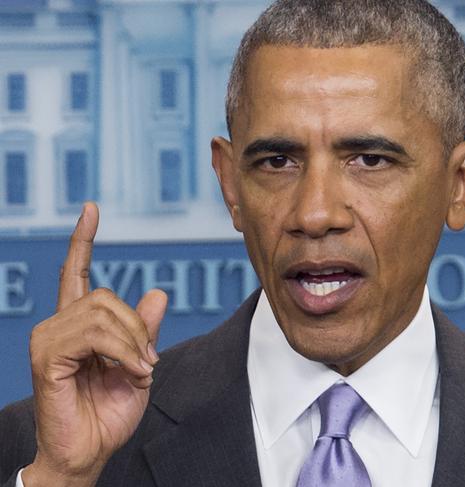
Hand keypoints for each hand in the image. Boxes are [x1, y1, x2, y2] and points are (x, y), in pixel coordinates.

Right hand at [22, 203, 167, 486]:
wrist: (90, 452)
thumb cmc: (109, 412)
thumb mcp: (139, 365)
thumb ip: (144, 330)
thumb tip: (159, 292)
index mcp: (78, 325)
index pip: (77, 272)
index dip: (83, 241)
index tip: (91, 210)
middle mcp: (57, 325)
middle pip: (104, 295)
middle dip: (137, 327)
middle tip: (147, 361)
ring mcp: (48, 339)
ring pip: (102, 311)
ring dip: (132, 341)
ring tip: (139, 369)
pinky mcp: (48, 357)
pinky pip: (94, 334)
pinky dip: (123, 351)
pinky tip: (131, 370)